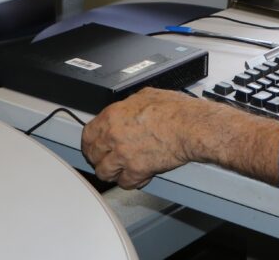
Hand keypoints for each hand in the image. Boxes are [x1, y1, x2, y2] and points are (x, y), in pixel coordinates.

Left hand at [81, 88, 197, 189]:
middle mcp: (113, 135)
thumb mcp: (147, 95)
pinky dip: (131, 181)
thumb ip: (129, 105)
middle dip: (100, 158)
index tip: (94, 146)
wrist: (191, 127)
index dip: (90, 142)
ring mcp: (123, 154)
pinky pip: (124, 183)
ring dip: (112, 172)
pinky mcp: (136, 170)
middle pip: (93, 154)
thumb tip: (127, 108)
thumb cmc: (177, 110)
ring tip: (121, 169)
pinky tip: (138, 175)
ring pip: (104, 172)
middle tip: (107, 158)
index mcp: (113, 115)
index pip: (87, 133)